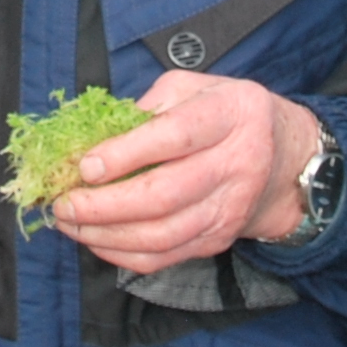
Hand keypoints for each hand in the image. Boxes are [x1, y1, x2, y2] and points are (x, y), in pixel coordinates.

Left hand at [51, 72, 326, 272]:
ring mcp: (228, 208)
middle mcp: (235, 164)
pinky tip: (95, 239)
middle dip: (104, 206)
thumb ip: (148, 105)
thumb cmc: (223, 113)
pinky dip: (122, 255)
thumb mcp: (192, 88)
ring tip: (69, 222)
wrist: (282, 157)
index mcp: (229, 115)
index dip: (126, 155)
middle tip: (64, 203)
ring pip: (162, 235)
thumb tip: (93, 138)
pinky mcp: (218, 239)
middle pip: (164, 196)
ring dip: (107, 235)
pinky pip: (165, 258)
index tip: (85, 165)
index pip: (175, 138)